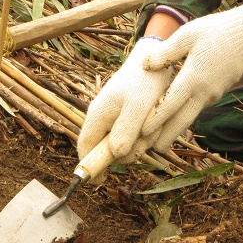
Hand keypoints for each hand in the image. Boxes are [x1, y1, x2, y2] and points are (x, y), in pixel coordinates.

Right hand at [78, 37, 172, 166]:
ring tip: (154, 123)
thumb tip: (115, 155)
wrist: (157, 60)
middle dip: (129, 150)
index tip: (100, 182)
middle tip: (146, 137)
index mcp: (97, 115)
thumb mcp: (137, 107)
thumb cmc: (144, 81)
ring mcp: (115, 118)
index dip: (90, 166)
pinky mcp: (128, 117)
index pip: (85, 147)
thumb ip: (125, 131)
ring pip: (126, 144)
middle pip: (109, 151)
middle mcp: (103, 119)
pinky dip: (147, 133)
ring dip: (142, 141)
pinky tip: (156, 121)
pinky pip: (136, 136)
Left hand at [141, 0, 242, 151]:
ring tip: (162, 141)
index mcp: (193, 77)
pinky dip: (186, 116)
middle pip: (182, 120)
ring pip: (191, 115)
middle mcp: (204, 90)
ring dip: (176, 128)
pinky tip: (178, 119)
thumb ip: (166, 52)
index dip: (155, 120)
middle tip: (153, 151)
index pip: (170, 104)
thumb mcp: (187, 35)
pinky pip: (199, 107)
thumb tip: (145, 65)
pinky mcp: (218, 91)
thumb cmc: (216, 30)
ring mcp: (213, 93)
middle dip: (167, 136)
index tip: (142, 132)